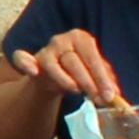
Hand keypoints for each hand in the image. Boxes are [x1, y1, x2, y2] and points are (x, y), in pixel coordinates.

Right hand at [5, 29, 127, 109]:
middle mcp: (62, 40)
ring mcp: (45, 50)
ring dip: (65, 80)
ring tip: (77, 91)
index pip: (93, 57)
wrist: (52, 76)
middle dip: (88, 82)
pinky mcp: (30, 60)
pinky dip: (26, 64)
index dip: (102, 77)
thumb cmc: (78, 71)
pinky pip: (23, 59)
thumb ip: (105, 81)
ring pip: (54, 65)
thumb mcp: (94, 73)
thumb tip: (115, 94)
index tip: (110, 95)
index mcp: (81, 39)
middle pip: (74, 61)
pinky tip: (33, 71)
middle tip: (98, 99)